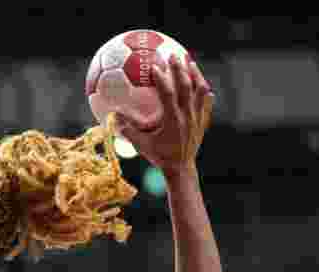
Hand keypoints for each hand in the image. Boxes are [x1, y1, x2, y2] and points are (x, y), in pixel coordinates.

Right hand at [115, 53, 213, 175]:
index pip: (167, 94)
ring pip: (200, 91)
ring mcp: (197, 117)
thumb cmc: (158, 156)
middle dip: (180, 69)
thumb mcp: (140, 144)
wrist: (180, 168)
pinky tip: (201, 83)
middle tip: (173, 55)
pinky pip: (206, 102)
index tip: (154, 66)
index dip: (161, 79)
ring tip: (190, 62)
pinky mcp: (203, 121)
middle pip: (186, 87)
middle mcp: (187, 116)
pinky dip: (204, 91)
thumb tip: (113, 116)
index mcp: (172, 120)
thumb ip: (127, 130)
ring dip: (195, 75)